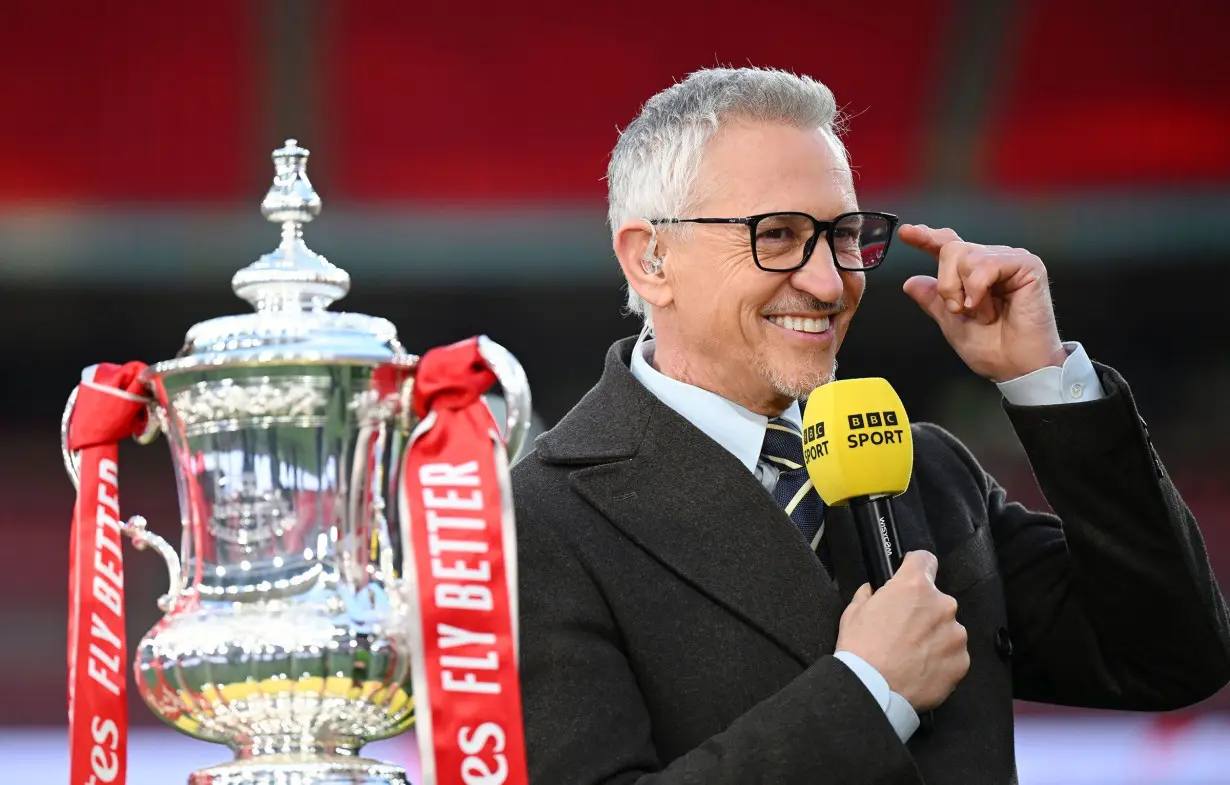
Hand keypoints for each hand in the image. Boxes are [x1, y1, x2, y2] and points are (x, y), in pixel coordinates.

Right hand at [836, 551, 969, 711]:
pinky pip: (953, 654)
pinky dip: (941, 659)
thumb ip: (869, 595)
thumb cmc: (862, 649)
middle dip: (923, 610)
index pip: (925, 559)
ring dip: (934, 636)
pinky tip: (921, 668)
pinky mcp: (961, 661)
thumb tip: (873, 592)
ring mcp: (955, 634)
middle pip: (936, 599)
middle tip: (903, 629)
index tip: (910, 575)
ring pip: (947, 628)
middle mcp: (942, 605)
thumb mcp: (853, 612)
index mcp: (914, 586)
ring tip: (912, 654)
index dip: (916, 566)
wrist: (873, 690)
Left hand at [898, 224, 1068, 381]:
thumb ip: (933, 301)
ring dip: (964, 291)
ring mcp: (1010, 261)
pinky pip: (986, 264)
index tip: (906, 233)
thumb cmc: (994, 350)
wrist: (1017, 368)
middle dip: (946, 285)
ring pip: (966, 256)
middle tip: (959, 310)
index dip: (926, 237)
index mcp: (974, 274)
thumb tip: (911, 282)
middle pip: (951, 249)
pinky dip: (978, 289)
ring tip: (982, 313)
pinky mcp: (1028, 266)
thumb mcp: (951, 324)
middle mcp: (992, 262)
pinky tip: (988, 308)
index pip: (948, 246)